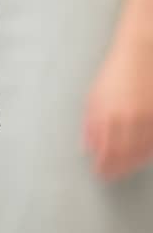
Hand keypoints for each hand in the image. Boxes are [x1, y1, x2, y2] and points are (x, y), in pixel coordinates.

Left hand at [83, 34, 152, 179]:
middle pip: (122, 154)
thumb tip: (86, 146)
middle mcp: (127, 118)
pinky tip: (140, 158)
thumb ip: (89, 122)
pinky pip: (152, 142)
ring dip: (131, 165)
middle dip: (115, 168)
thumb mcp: (94, 96)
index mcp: (106, 112)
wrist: (138, 55)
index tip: (99, 172)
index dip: (102, 164)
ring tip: (123, 170)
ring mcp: (145, 118)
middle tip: (110, 176)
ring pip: (140, 151)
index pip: (104, 149)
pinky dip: (147, 154)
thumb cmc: (113, 75)